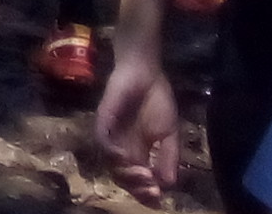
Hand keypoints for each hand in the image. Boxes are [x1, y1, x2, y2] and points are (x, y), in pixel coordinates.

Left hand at [96, 47, 182, 206]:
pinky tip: (124, 158)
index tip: (158, 199)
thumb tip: (169, 184)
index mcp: (136, 152)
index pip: (136, 179)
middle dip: (137, 187)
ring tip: (145, 177)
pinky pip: (102, 139)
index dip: (145, 192)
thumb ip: (169, 157)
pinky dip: (111, 151)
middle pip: (121, 176)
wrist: (147, 72)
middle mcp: (121, 147)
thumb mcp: (169, 134)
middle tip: (152, 191)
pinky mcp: (103, 119)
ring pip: (110, 163)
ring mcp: (110, 134)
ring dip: (127, 173)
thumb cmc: (157, 100)